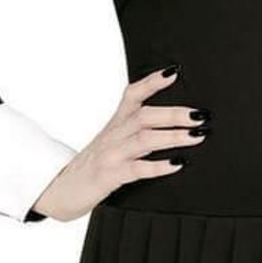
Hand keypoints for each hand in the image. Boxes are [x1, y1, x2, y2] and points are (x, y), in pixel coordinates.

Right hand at [30, 67, 209, 219]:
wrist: (60, 190)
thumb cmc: (93, 167)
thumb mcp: (112, 144)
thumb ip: (135, 133)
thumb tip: (171, 127)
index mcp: (115, 124)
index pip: (133, 95)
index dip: (152, 82)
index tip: (174, 72)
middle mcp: (113, 135)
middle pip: (145, 115)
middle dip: (175, 114)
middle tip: (201, 115)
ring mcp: (111, 155)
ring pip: (144, 139)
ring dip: (173, 136)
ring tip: (197, 136)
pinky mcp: (110, 176)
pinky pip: (137, 169)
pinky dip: (159, 166)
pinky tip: (178, 164)